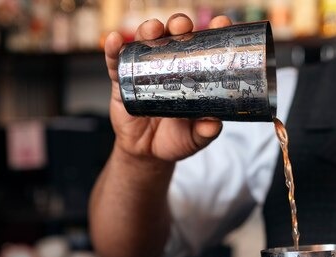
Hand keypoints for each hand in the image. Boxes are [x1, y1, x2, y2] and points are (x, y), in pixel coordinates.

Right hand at [103, 14, 230, 164]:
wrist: (148, 154)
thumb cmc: (176, 140)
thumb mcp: (195, 138)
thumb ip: (205, 132)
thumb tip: (213, 124)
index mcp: (192, 74)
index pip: (204, 47)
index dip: (212, 32)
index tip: (221, 23)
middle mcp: (169, 66)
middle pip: (174, 37)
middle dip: (179, 26)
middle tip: (183, 27)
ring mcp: (144, 71)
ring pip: (145, 42)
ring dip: (149, 30)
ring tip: (153, 29)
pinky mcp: (122, 81)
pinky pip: (115, 62)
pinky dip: (114, 49)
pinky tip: (115, 40)